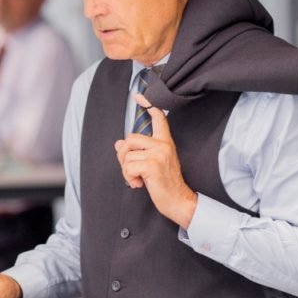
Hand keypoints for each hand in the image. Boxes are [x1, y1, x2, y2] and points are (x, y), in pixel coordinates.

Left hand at [114, 92, 197, 228]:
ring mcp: (158, 154)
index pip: (159, 118)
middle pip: (130, 138)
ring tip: (137, 179)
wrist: (179, 201)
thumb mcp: (152, 164)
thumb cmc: (165, 184)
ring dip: (126, 170)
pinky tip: (139, 184)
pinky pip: (128, 166)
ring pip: (127, 155)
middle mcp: (162, 145)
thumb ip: (138, 152)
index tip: (139, 96)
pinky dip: (129, 177)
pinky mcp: (152, 165)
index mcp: (165, 142)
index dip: (148, 105)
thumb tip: (118, 143)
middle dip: (123, 155)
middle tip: (130, 169)